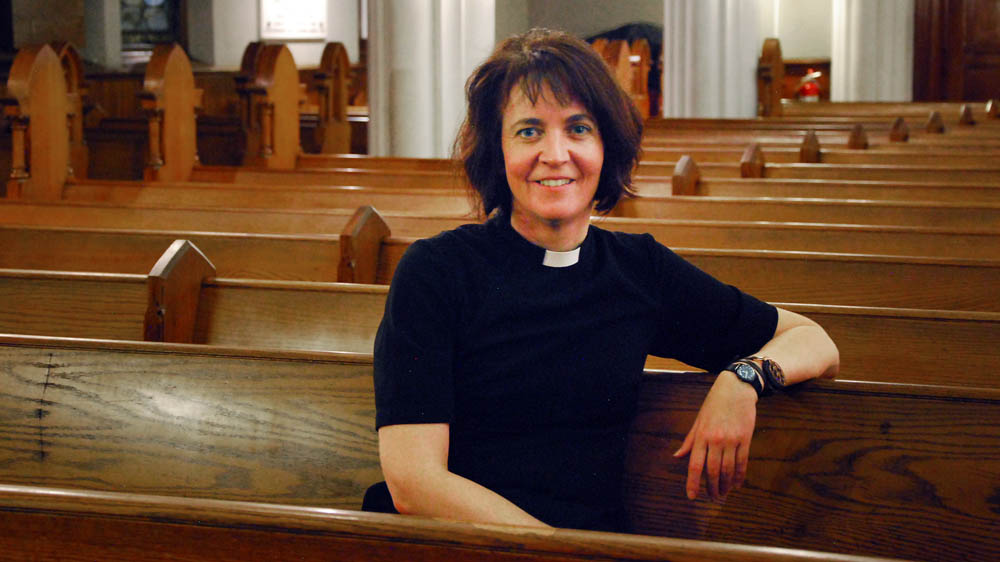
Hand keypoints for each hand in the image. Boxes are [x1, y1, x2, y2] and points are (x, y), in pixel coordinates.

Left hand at [673, 371, 757, 500]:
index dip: (693, 483)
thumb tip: (677, 456)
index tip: (692, 496)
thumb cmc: (714, 403)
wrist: (737, 388)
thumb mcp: (698, 420)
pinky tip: (737, 484)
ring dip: (726, 485)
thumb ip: (689, 440)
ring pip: (728, 470)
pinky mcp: (745, 439)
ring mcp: (732, 440)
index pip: (695, 465)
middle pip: (713, 471)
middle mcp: (716, 440)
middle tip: (712, 498)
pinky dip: (739, 476)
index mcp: (701, 435)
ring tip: (723, 494)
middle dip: (712, 488)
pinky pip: (742, 462)